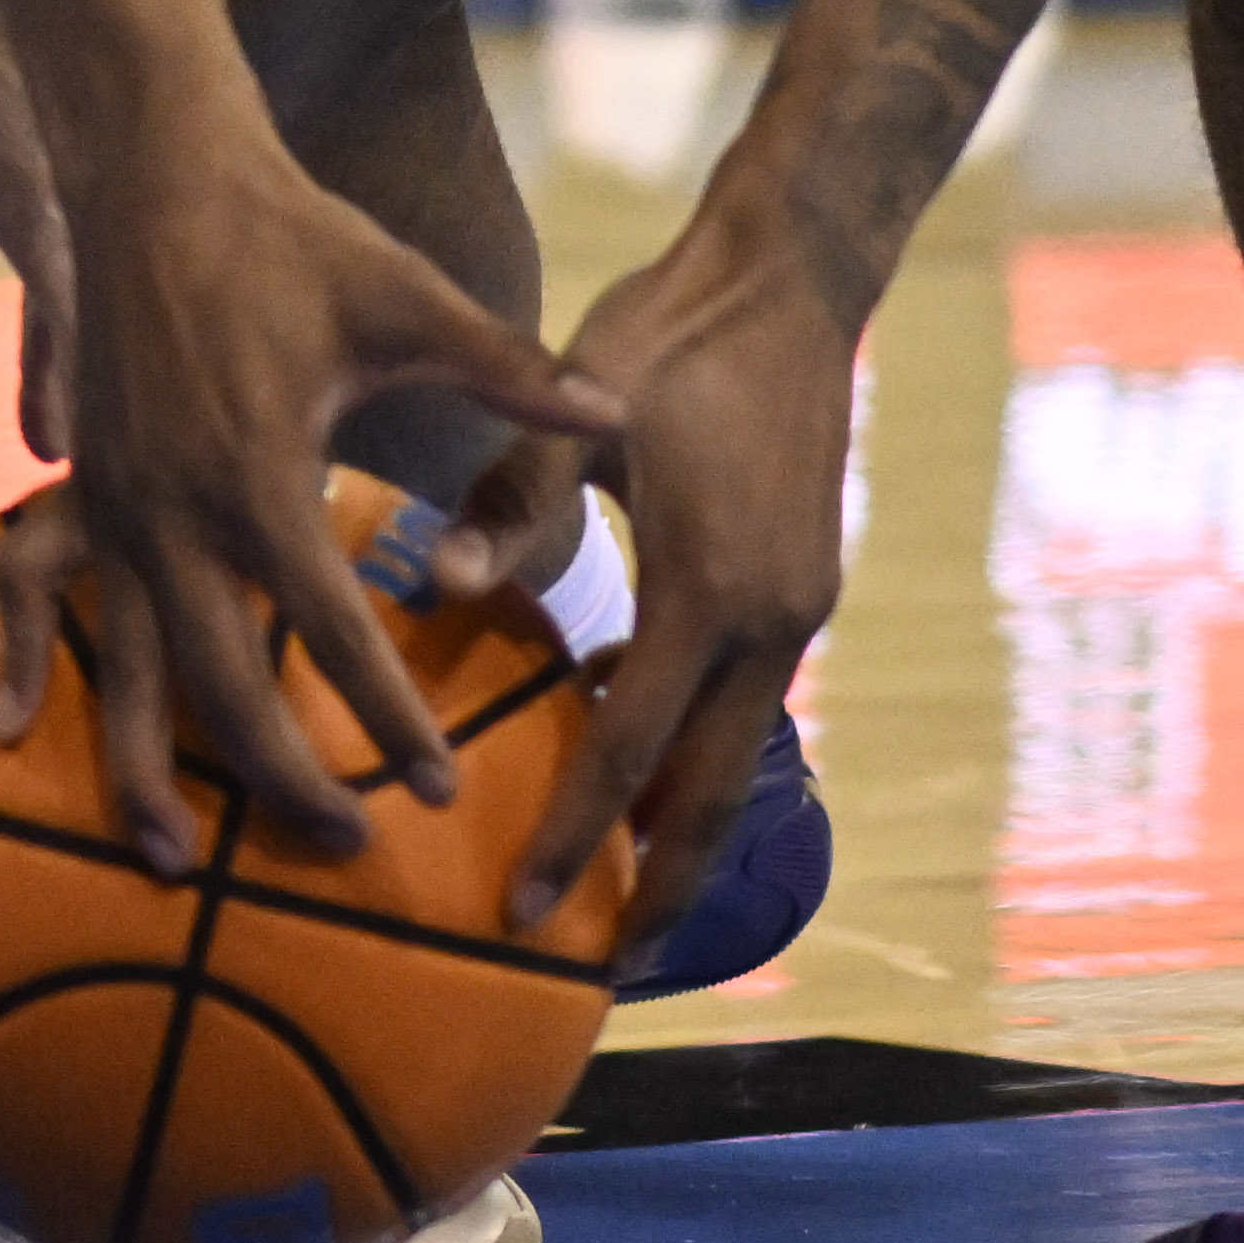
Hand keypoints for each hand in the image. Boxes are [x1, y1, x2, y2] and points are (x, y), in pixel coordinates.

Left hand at [0, 0, 83, 449]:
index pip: (63, 311)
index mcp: (38, 196)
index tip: (66, 464)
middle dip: (105, 411)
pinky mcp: (96, 196)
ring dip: (111, 378)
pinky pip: (114, 279)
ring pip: (118, 307)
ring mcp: (99, 202)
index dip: (67, 387)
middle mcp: (84, 207)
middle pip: (107, 329)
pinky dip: (109, 334)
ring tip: (100, 470)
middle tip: (96, 507)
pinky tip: (105, 385)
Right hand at [4, 112, 618, 873]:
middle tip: (351, 843)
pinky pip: (78, 620)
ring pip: (130, 673)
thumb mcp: (407, 298)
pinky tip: (77, 744)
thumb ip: (507, 371)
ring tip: (177, 862)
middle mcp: (172, 509)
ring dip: (154, 773)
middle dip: (282, 783)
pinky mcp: (85, 488)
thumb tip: (615, 413)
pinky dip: (86, 692)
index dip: (387, 718)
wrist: (154, 167)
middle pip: (223, 689)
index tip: (440, 788)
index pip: (330, 633)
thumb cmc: (293, 232)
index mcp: (256, 476)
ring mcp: (113, 504)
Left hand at [437, 216, 856, 944]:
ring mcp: (801, 605)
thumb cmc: (668, 331)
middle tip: (603, 964)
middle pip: (714, 793)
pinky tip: (646, 753)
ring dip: (689, 825)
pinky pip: (749, 697)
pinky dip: (702, 746)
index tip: (525, 907)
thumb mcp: (583, 407)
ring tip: (630, 890)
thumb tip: (440, 592)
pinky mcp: (804, 584)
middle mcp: (770, 618)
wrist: (788, 278)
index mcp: (709, 587)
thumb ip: (513, 503)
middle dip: (664, 886)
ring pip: (741, 753)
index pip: (628, 748)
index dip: (577, 837)